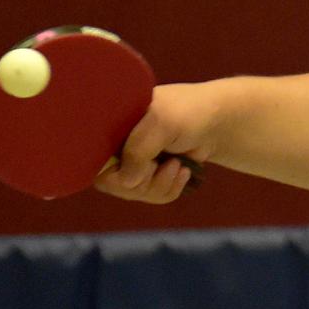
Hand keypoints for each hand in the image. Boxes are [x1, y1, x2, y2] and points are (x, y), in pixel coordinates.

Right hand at [95, 83, 215, 203]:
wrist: (217, 121)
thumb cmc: (188, 112)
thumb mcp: (162, 123)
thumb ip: (140, 150)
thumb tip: (127, 182)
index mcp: (110, 127)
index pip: (91, 161)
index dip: (113, 171)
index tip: (143, 164)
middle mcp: (116, 146)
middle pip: (112, 183)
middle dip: (143, 180)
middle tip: (160, 164)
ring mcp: (134, 162)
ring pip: (134, 192)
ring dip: (160, 184)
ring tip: (177, 164)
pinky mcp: (151, 176)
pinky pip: (152, 196)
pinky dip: (170, 188)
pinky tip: (183, 171)